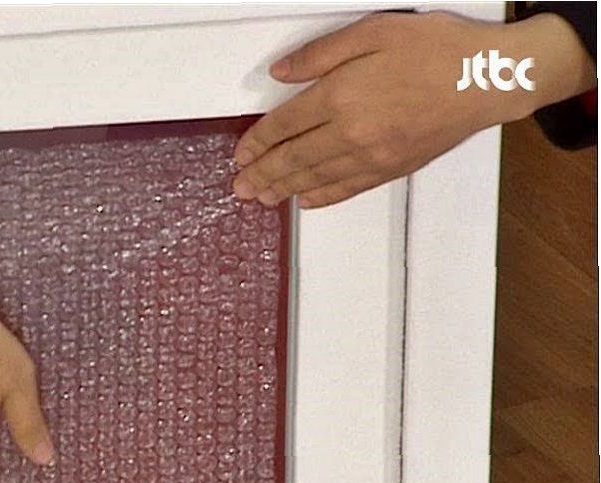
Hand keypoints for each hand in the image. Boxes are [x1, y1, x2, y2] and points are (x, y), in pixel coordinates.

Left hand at [233, 11, 596, 208]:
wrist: (490, 78)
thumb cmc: (436, 49)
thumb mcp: (373, 32)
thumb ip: (321, 54)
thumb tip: (280, 72)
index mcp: (340, 96)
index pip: (285, 125)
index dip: (258, 142)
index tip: (240, 154)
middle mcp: (351, 132)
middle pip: (294, 159)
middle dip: (262, 175)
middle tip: (240, 188)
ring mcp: (373, 155)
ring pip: (317, 179)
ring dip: (285, 190)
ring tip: (262, 198)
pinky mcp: (394, 167)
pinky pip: (349, 188)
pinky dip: (324, 196)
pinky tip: (307, 201)